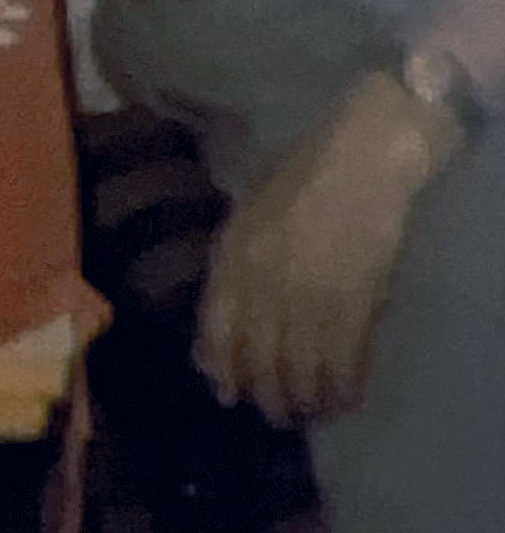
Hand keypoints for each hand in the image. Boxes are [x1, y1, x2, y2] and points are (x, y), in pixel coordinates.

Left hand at [196, 73, 456, 423]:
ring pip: (301, 370)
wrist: (356, 161)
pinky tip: (341, 399)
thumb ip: (233, 261)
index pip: (217, 326)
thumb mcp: (246, 213)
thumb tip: (224, 311)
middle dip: (264, 394)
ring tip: (307, 413)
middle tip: (273, 413)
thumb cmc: (297, 175)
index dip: (220, 367)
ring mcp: (311, 297)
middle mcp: (265, 283)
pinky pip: (344, 363)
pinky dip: (342, 388)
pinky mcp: (356, 306)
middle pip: (258, 358)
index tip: (226, 393)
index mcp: (233, 254)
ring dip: (303, 400)